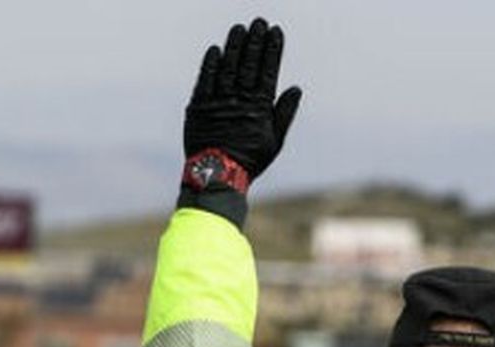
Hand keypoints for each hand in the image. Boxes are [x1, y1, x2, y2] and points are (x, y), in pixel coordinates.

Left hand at [184, 17, 302, 188]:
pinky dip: (210, 64)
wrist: (217, 175)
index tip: (276, 32)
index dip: (272, 50)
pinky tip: (216, 49)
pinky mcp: (199, 106)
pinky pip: (205, 80)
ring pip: (227, 68)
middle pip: (248, 65)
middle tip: (259, 22)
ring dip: (234, 46)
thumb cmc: (250, 160)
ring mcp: (218, 102)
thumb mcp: (275, 142)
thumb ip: (284, 113)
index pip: (268, 71)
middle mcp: (239, 101)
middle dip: (255, 42)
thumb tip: (295, 89)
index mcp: (259, 108)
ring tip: (239, 28)